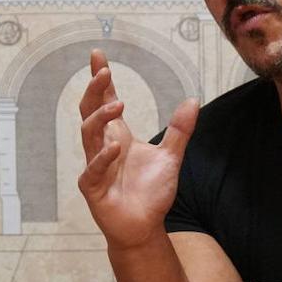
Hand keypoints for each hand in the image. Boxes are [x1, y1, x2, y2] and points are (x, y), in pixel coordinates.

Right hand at [78, 49, 198, 249]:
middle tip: (103, 72)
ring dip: (100, 117)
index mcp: (118, 136)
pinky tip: (115, 148)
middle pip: (89, 111)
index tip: (98, 55)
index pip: (105, 101)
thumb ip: (180, 130)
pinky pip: (93, 168)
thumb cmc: (151, 193)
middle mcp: (102, 146)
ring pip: (88, 134)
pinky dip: (102, 157)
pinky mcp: (93, 187)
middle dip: (94, 90)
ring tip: (118, 105)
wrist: (145, 227)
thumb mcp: (170, 156)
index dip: (101, 79)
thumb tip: (193, 100)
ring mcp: (94, 165)